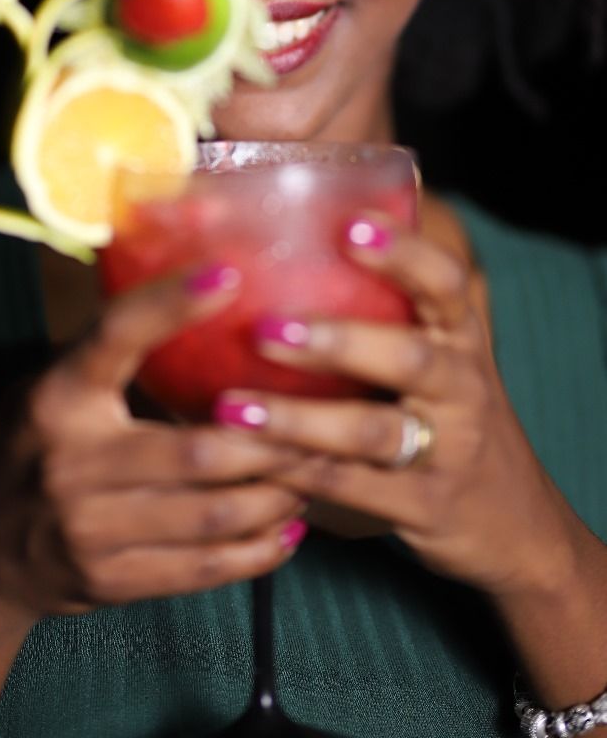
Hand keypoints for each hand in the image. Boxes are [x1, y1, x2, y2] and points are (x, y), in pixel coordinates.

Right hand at [0, 265, 307, 638]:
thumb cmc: (26, 449)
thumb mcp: (48, 387)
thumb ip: (110, 356)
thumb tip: (196, 291)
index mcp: (56, 398)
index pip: (116, 339)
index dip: (170, 304)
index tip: (227, 275)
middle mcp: (72, 463)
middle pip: (197, 450)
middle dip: (274, 439)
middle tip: (324, 417)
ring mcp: (90, 530)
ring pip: (213, 513)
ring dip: (278, 494)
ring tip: (316, 470)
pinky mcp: (110, 582)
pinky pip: (203, 569)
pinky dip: (258, 550)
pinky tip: (289, 527)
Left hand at [213, 217, 573, 597]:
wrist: (513, 519)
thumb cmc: (448, 412)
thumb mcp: (440, 353)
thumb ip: (387, 304)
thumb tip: (299, 227)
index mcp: (460, 336)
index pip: (444, 283)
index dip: (403, 253)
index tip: (350, 228)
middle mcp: (461, 387)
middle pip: (407, 358)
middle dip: (336, 342)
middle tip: (265, 328)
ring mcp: (448, 450)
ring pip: (373, 432)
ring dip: (298, 420)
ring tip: (233, 409)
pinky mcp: (424, 507)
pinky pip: (353, 489)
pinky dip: (296, 475)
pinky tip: (247, 459)